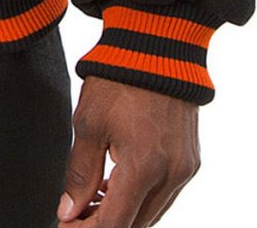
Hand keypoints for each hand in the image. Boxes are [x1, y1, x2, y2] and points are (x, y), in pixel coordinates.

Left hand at [57, 76, 199, 225]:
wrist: (155, 47)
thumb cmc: (117, 80)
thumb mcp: (88, 125)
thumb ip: (80, 173)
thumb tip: (70, 210)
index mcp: (144, 168)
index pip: (116, 223)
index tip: (66, 225)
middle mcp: (171, 174)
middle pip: (136, 222)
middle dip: (104, 223)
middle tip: (74, 214)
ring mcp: (185, 168)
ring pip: (152, 211)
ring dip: (122, 211)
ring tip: (89, 200)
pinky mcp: (190, 158)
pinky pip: (164, 192)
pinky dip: (140, 196)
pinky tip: (114, 184)